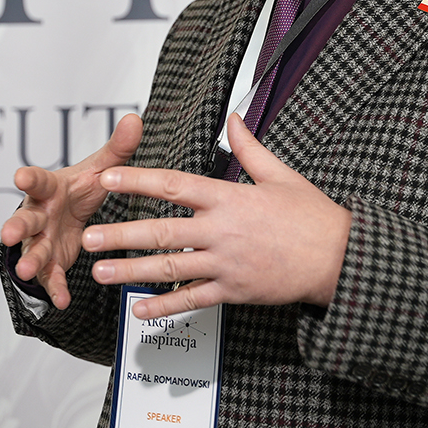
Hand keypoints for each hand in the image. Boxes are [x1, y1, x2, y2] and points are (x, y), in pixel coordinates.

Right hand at [0, 113, 143, 308]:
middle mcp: (39, 215)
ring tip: (26, 270)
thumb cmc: (78, 189)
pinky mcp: (51, 263)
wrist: (71, 216)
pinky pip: (51, 277)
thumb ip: (116, 149)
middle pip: (24, 219)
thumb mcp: (99, 170)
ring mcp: (41, 241)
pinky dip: (55, 287)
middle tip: (8, 233)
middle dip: (16, 226)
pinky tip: (62, 300)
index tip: (20, 176)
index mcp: (50, 189)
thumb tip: (135, 118)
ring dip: (29, 260)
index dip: (28, 179)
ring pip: (31, 250)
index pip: (37, 181)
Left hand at [81, 114, 350, 319]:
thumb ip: (249, 148)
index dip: (137, 181)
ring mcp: (226, 264)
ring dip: (132, 272)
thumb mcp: (280, 175)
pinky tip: (139, 309)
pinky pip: (193, 300)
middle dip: (121, 235)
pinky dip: (164, 306)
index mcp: (229, 198)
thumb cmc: (312, 216)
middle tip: (89, 238)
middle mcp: (222, 231)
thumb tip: (235, 118)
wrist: (339, 259)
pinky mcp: (234, 291)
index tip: (108, 178)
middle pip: (162, 232)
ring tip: (100, 273)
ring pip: (170, 269)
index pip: (174, 186)